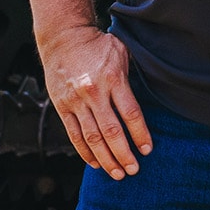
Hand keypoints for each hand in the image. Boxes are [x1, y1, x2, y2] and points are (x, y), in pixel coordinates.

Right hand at [39, 24, 150, 178]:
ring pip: (92, 137)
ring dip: (105, 159)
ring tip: (116, 173)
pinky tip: (95, 163)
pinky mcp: (61, 106)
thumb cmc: (97, 45)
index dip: (140, 134)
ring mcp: (76, 100)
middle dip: (124, 154)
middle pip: (111, 131)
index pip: (130, 113)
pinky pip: (74, 134)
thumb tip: (148, 101)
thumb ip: (132, 78)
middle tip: (133, 170)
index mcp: (112, 78)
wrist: (63, 37)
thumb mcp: (121, 53)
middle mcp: (93, 92)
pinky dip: (84, 152)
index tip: (147, 150)